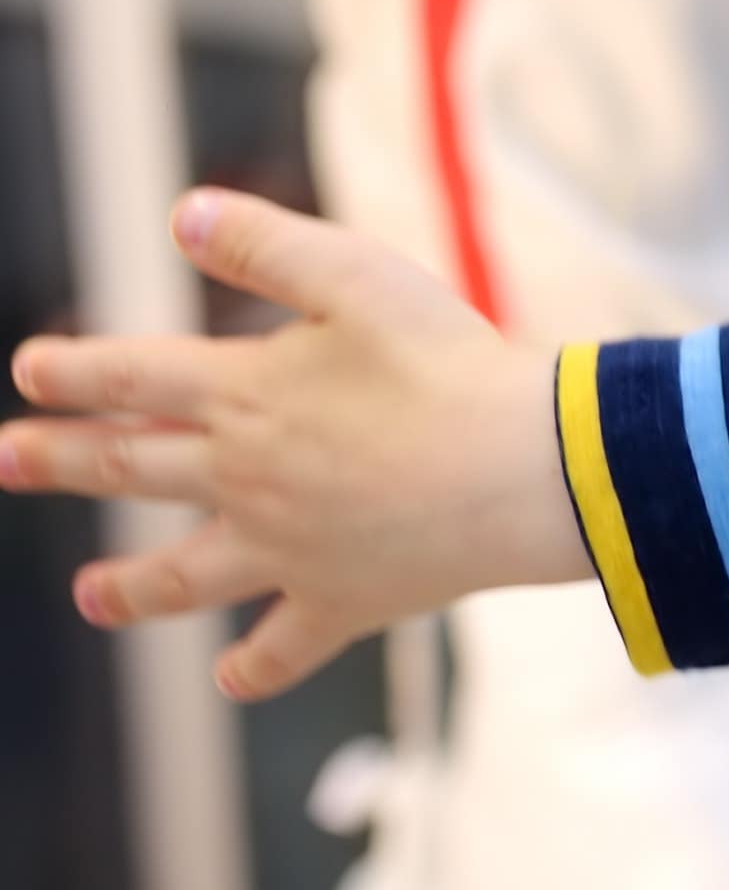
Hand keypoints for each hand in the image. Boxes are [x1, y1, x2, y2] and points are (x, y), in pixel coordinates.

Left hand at [0, 191, 586, 700]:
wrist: (517, 468)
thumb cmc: (449, 360)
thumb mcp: (360, 276)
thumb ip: (268, 246)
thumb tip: (183, 214)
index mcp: (249, 394)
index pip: (136, 378)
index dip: (76, 371)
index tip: (29, 370)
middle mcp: (248, 478)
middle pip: (133, 469)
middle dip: (62, 460)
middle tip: (10, 457)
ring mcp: (288, 549)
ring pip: (185, 576)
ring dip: (129, 588)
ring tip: (89, 595)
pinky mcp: (341, 599)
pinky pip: (284, 646)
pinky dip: (252, 666)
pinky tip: (230, 675)